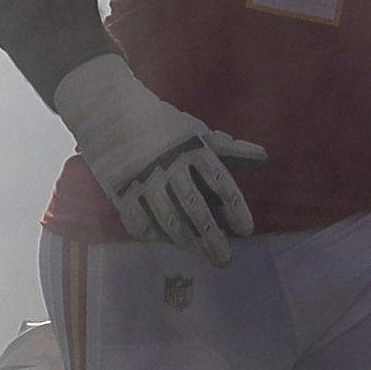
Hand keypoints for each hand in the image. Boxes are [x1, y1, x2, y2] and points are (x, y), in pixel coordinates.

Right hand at [50, 54, 266, 264]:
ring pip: (168, 221)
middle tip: (225, 260)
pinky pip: (139, 224)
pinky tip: (166, 241)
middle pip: (196, 209)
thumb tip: (264, 157)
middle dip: (212, 238)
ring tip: (199, 253)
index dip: (236, 209)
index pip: (221, 184)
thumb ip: (228, 149)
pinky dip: (154, 236)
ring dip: (186, 242)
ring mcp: (142, 181)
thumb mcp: (194, 131)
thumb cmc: (159, 123)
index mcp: (193, 148)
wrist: (107, 110)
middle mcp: (169, 166)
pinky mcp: (118, 192)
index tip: (247, 230)